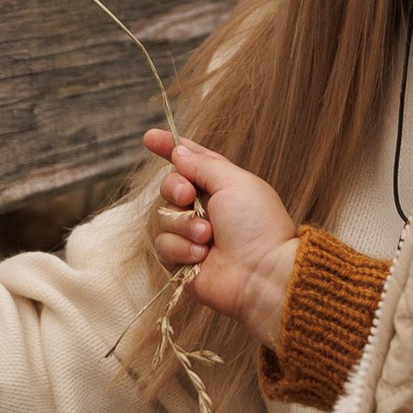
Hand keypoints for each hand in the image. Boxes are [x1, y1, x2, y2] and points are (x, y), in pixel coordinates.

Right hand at [142, 129, 298, 346]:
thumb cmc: (258, 225)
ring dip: (183, 225)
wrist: (263, 274)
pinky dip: (181, 249)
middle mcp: (204, 209)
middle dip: (175, 189)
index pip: (190, 162)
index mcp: (220, 186)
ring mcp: (191, 236)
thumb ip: (203, 164)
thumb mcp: (234, 182)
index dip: (169, 149)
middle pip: (169, 187)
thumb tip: (179, 151)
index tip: (150, 138)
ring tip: (207, 237)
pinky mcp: (181, 262)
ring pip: (163, 218)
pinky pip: (163, 247)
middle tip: (188, 196)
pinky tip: (201, 256)